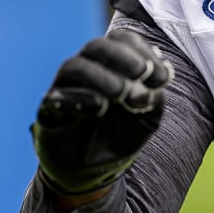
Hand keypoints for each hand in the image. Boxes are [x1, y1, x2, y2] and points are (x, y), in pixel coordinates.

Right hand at [32, 29, 173, 195]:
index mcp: (110, 65)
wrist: (94, 172)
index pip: (120, 41)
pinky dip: (79, 98)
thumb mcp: (147, 117)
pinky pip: (56, 97)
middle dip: (122, 56)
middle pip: (96, 47)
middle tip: (143, 73)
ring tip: (123, 93)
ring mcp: (64, 89)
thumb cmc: (120, 135)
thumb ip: (153, 98)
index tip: (164, 75)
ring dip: (103, 76)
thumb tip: (154, 82)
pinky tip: (100, 107)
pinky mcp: (49, 112)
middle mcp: (85, 71)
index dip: (142, 50)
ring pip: (74, 66)